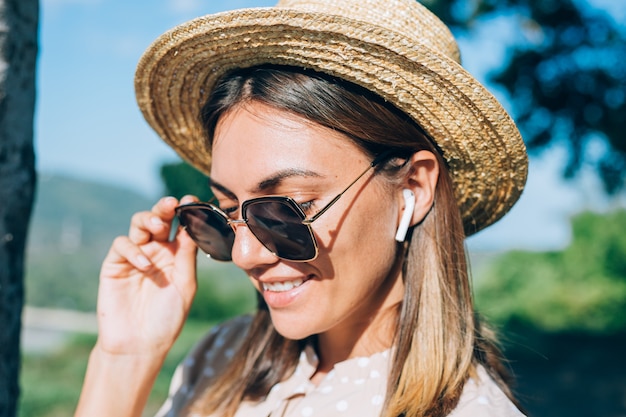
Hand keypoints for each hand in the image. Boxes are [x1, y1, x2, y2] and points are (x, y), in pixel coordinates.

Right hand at [95, 195, 198, 356]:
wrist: (140, 345)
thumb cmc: (167, 318)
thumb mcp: (185, 285)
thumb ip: (187, 256)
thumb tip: (194, 226)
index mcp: (176, 254)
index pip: (181, 226)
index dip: (185, 211)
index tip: (192, 200)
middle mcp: (156, 251)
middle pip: (158, 219)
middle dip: (164, 207)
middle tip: (171, 203)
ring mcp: (135, 256)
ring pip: (138, 225)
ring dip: (148, 220)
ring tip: (158, 227)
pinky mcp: (115, 265)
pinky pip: (122, 245)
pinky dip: (133, 250)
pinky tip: (145, 265)